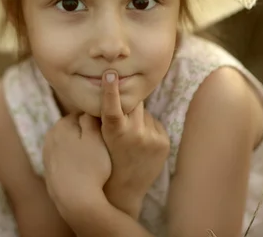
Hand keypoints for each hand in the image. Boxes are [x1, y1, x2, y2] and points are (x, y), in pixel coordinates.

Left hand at [42, 113, 111, 216]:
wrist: (75, 202)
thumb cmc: (91, 168)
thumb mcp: (97, 138)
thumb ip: (92, 118)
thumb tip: (89, 108)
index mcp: (61, 125)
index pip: (82, 114)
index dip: (97, 121)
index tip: (108, 130)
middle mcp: (50, 137)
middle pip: (75, 129)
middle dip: (88, 134)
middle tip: (105, 145)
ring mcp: (48, 155)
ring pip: (70, 144)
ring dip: (81, 148)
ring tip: (97, 160)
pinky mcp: (50, 171)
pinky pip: (66, 159)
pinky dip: (75, 161)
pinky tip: (85, 171)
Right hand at [100, 71, 170, 218]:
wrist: (124, 189)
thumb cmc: (105, 159)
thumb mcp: (98, 138)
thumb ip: (102, 117)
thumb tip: (109, 89)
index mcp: (114, 133)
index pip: (112, 108)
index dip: (110, 90)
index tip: (110, 74)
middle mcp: (135, 134)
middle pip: (133, 102)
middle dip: (127, 103)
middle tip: (122, 112)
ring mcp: (152, 138)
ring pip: (143, 113)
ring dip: (136, 118)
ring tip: (129, 138)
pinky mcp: (164, 142)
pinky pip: (153, 123)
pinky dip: (146, 128)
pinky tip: (139, 143)